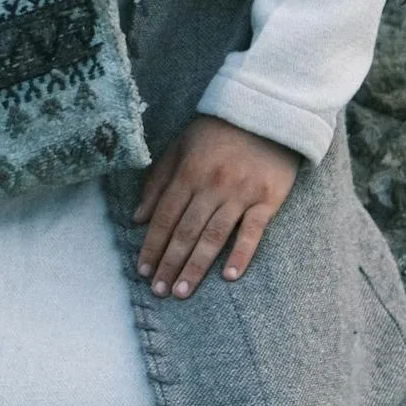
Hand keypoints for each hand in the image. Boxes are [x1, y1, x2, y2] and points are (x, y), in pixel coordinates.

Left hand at [134, 115, 299, 298]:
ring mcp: (241, 193)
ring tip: (182, 291)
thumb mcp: (180, 147)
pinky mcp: (268, 199)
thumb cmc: (217, 132)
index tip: (143, 270)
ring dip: (196, 267)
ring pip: (213, 236)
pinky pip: (252, 232)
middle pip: (186, 231)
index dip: (152, 245)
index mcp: (188, 172)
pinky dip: (240, 255)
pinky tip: (227, 276)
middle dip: (170, 264)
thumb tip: (137, 219)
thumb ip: (158, 181)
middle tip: (159, 292)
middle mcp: (212, 184)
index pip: (165, 216)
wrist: (268, 114)